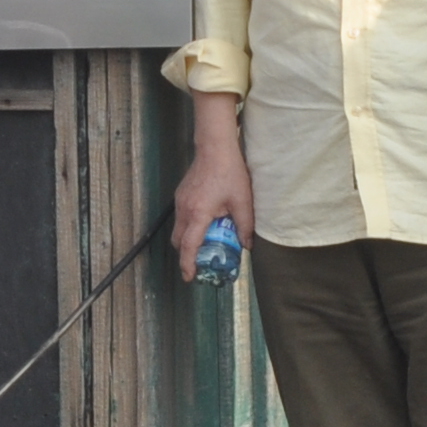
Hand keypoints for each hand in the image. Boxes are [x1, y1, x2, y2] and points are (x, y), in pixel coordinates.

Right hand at [170, 140, 257, 281]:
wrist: (215, 149)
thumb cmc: (230, 173)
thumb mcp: (243, 201)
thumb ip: (245, 226)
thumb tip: (247, 246)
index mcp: (198, 214)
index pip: (188, 246)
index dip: (188, 264)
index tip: (189, 277)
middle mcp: (184, 210)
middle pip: (178, 241)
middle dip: (187, 254)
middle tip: (201, 262)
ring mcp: (180, 202)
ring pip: (178, 229)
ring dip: (189, 240)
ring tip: (206, 242)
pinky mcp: (181, 195)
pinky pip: (181, 217)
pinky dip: (189, 226)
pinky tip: (206, 222)